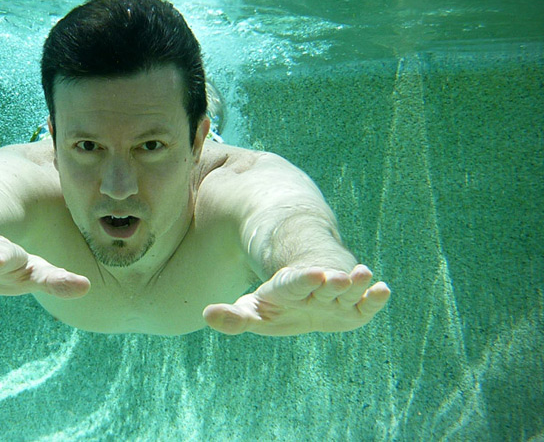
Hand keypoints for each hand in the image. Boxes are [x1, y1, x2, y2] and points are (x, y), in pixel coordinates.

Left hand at [203, 264, 389, 335]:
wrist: (306, 287)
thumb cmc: (277, 303)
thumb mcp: (253, 311)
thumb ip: (233, 317)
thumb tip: (206, 315)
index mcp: (287, 289)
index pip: (293, 284)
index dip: (303, 281)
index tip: (315, 275)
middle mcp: (314, 290)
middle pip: (324, 286)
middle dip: (332, 282)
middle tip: (339, 277)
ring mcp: (336, 297)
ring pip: (347, 290)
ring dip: (355, 283)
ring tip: (364, 274)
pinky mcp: (354, 308)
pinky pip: (365, 303)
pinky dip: (375, 297)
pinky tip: (384, 289)